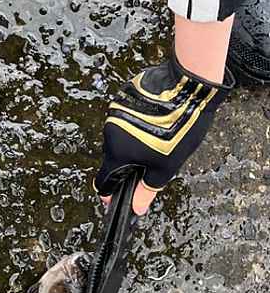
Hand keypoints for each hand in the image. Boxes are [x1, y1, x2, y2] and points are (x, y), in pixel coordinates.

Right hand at [95, 51, 233, 214]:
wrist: (188, 85)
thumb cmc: (179, 127)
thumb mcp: (166, 165)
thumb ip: (147, 188)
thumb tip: (136, 208)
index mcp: (117, 153)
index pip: (104, 183)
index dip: (111, 193)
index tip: (120, 197)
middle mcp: (109, 133)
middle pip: (113, 158)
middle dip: (128, 164)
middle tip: (153, 160)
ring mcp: (115, 111)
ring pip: (120, 136)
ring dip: (133, 142)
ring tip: (159, 135)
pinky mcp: (124, 96)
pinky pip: (126, 117)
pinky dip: (137, 122)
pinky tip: (157, 118)